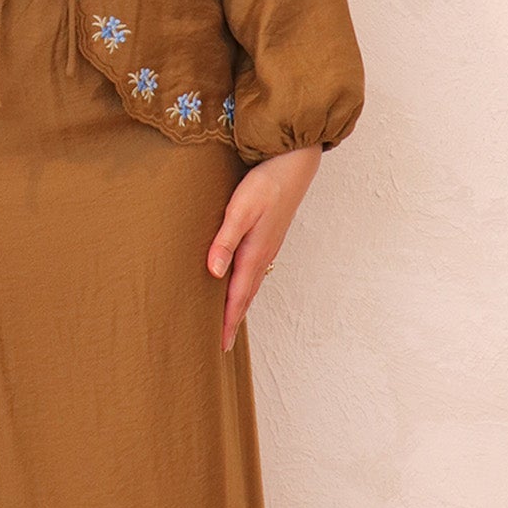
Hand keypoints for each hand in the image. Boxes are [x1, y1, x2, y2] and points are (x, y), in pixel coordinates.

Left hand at [206, 145, 321, 351]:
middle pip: (245, 296)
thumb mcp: (240, 209)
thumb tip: (213, 273)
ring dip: (240, 304)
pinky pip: (255, 270)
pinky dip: (245, 286)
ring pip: (251, 284)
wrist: (294, 162)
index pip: (237, 296)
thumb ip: (225, 240)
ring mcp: (268, 246)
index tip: (220, 345)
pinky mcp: (268, 236)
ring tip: (228, 321)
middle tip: (222, 344)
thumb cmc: (266, 182)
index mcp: (254, 253)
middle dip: (233, 320)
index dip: (227, 321)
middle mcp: (263, 255)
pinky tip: (240, 283)